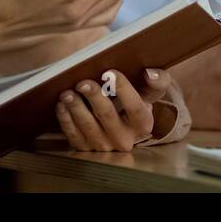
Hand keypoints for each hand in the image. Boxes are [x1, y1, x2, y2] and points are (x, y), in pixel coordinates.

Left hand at [53, 68, 173, 150]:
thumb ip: (158, 81)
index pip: (135, 108)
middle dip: (94, 97)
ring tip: (67, 92)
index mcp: (142, 124)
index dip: (123, 90)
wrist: (124, 125)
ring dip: (76, 107)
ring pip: (87, 126)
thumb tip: (151, 73)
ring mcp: (104, 145)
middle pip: (107, 116)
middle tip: (83, 82)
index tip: (110, 73)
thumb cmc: (136, 103)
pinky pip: (73, 135)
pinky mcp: (86, 148)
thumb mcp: (150, 93)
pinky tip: (62, 104)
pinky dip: (66, 119)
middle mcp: (124, 139)